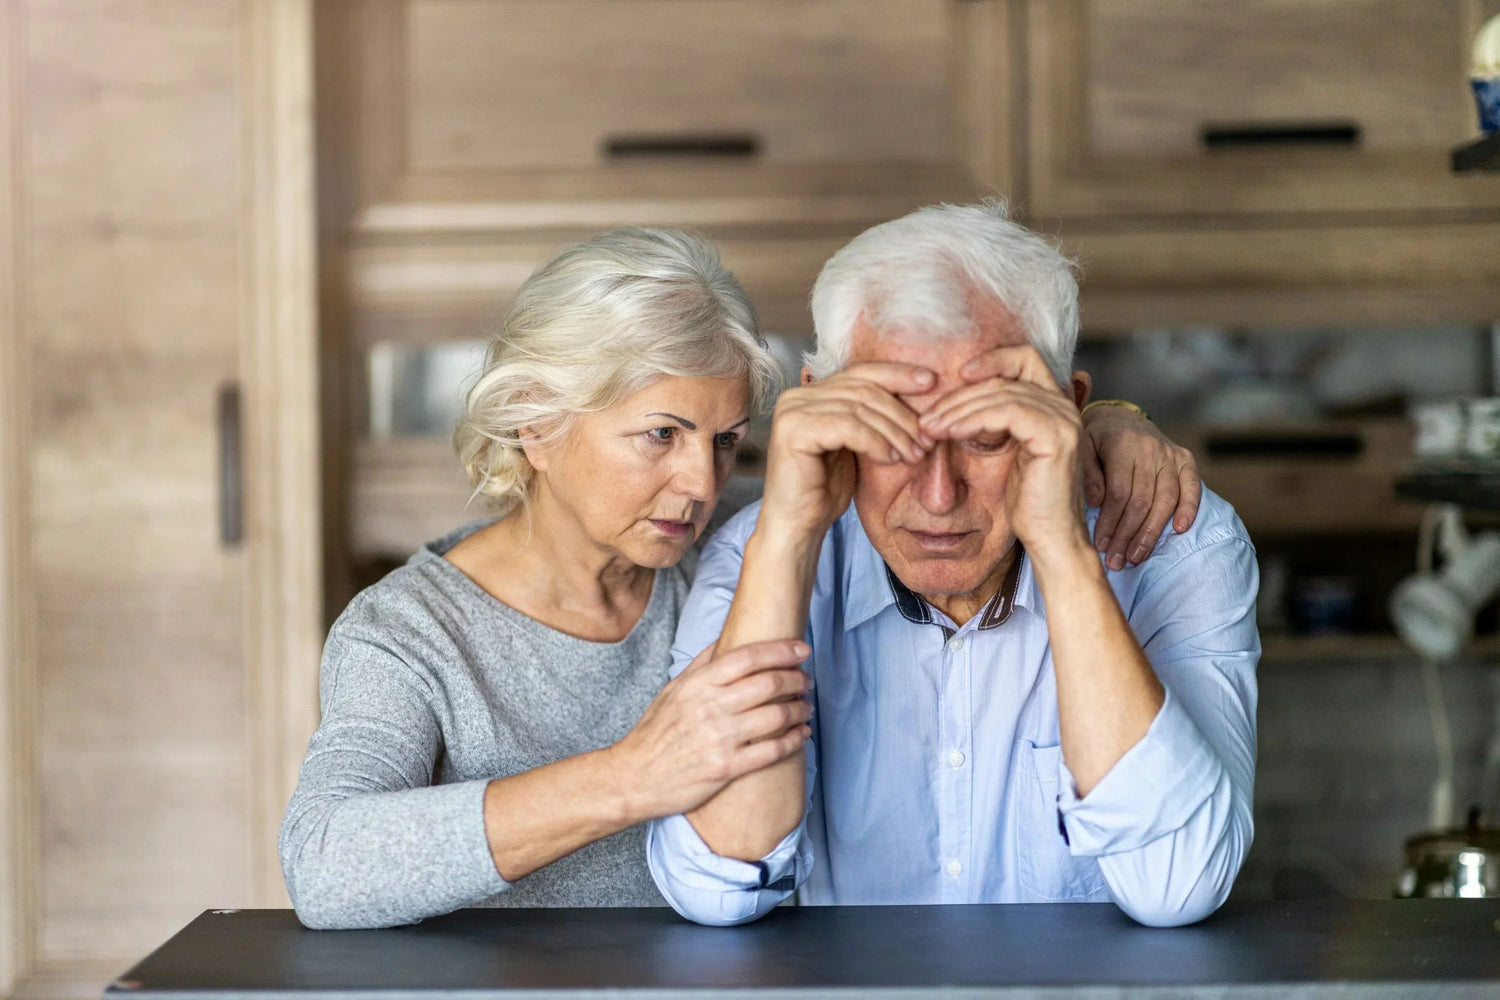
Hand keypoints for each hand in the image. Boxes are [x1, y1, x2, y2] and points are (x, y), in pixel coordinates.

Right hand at [611, 638, 812, 820]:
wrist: (635, 777)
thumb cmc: (655, 733)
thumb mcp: (672, 690)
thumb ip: (700, 665)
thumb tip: (724, 640)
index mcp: (699, 684)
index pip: (749, 657)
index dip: (781, 650)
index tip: (801, 649)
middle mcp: (711, 707)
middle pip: (769, 684)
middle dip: (797, 679)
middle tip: (806, 680)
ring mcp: (720, 738)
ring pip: (776, 716)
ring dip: (800, 709)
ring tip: (806, 707)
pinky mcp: (726, 768)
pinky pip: (772, 751)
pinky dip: (794, 740)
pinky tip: (801, 734)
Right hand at [760, 363, 935, 538]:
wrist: (798, 527)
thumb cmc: (826, 491)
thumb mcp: (856, 445)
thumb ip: (871, 417)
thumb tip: (918, 392)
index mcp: (810, 393)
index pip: (860, 372)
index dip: (898, 374)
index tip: (931, 382)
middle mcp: (796, 395)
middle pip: (863, 388)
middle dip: (901, 413)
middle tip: (926, 440)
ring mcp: (792, 411)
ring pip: (859, 408)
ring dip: (894, 432)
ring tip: (914, 454)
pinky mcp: (794, 431)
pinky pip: (848, 427)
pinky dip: (875, 441)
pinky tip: (890, 459)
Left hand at [923, 345, 1087, 556]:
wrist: (1050, 539)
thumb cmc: (1027, 503)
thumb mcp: (1007, 452)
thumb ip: (995, 421)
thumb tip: (955, 402)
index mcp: (1055, 405)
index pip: (1025, 359)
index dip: (992, 359)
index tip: (958, 375)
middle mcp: (1064, 406)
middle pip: (1004, 379)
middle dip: (960, 396)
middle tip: (927, 417)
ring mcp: (1063, 420)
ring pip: (1001, 394)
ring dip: (959, 409)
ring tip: (930, 427)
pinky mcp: (1055, 437)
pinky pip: (1007, 413)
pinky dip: (974, 419)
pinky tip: (951, 432)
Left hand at [1080, 405, 1200, 569]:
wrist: (1118, 416)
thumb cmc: (1094, 438)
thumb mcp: (1080, 447)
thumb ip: (1087, 474)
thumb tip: (1095, 502)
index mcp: (1121, 444)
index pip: (1118, 493)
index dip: (1110, 523)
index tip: (1101, 546)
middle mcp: (1149, 448)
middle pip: (1141, 501)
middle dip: (1128, 536)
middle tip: (1117, 562)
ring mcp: (1169, 454)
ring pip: (1165, 500)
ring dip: (1151, 532)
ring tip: (1137, 557)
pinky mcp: (1184, 458)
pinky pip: (1191, 486)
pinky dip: (1189, 508)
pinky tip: (1179, 530)